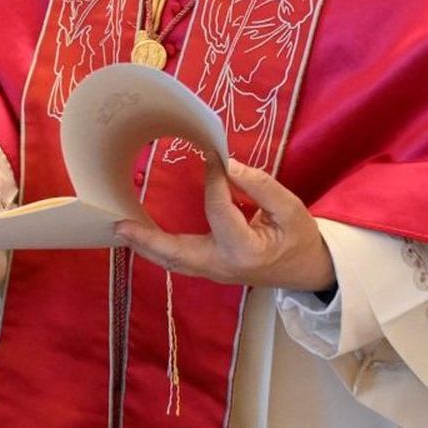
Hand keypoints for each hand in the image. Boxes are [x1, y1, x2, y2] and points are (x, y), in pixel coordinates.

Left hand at [115, 157, 333, 291]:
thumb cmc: (301, 238)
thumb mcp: (290, 208)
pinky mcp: (210, 270)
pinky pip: (178, 261)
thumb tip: (227, 163)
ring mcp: (214, 272)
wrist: (309, 270)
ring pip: (172, 262)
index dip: (215, 179)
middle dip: (145, 239)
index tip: (213, 155)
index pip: (218, 209)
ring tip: (121, 229)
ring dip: (146, 246)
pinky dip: (158, 249)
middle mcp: (223, 267)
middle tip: (118, 224)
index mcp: (245, 251)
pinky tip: (142, 235)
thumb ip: (260, 185)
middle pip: (176, 254)